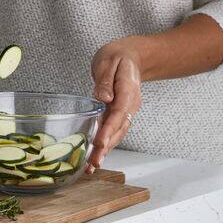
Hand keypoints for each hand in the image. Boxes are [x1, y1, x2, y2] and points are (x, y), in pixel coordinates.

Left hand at [87, 38, 142, 172]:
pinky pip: (114, 129)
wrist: (131, 56)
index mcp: (128, 91)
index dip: (109, 130)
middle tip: (93, 163)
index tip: (100, 143)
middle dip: (106, 147)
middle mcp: (130, 105)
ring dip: (106, 150)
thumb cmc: (118, 56)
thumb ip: (106, 80)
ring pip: (117, 133)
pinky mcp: (121, 113)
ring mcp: (127, 110)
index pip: (118, 114)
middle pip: (118, 129)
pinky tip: (96, 155)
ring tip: (92, 166)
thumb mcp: (109, 62)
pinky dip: (106, 143)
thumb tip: (104, 98)